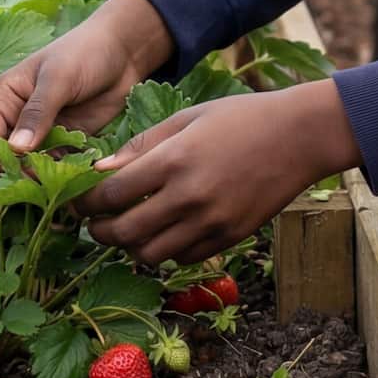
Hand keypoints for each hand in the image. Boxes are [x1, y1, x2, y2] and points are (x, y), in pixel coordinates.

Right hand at [0, 0, 176, 160]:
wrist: (124, 51)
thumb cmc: (86, 52)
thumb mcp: (59, 79)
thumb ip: (37, 113)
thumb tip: (15, 149)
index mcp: (3, 98)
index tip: (25, 175)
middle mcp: (15, 118)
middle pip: (5, 160)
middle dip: (23, 174)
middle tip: (48, 183)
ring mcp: (40, 131)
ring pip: (31, 167)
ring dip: (45, 176)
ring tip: (68, 176)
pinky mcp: (63, 140)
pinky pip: (56, 166)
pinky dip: (65, 172)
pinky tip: (82, 169)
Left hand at [78, 86, 357, 265]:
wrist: (299, 137)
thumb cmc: (241, 118)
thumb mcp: (187, 118)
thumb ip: (142, 146)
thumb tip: (101, 171)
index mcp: (173, 161)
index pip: (112, 194)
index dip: (86, 203)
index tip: (77, 203)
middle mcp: (188, 197)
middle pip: (124, 232)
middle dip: (99, 232)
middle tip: (93, 225)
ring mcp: (211, 223)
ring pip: (150, 255)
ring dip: (130, 247)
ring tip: (126, 232)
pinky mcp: (229, 238)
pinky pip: (182, 259)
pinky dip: (165, 252)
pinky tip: (162, 234)